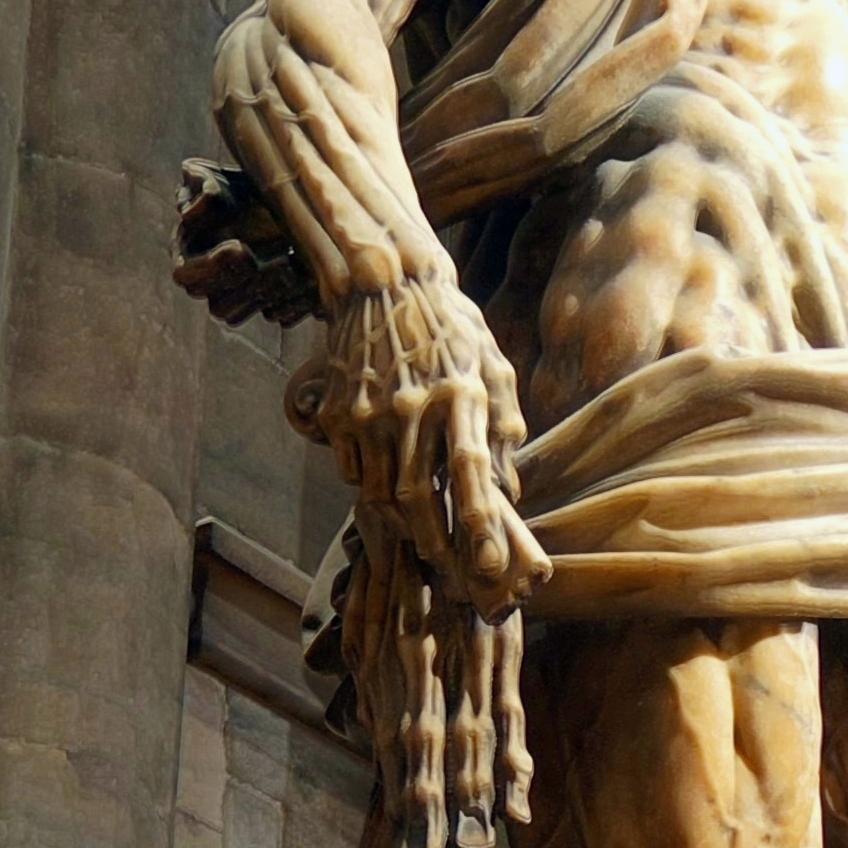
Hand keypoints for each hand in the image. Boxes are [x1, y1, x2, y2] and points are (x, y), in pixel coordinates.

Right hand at [294, 273, 548, 609]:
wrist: (384, 282)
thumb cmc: (451, 328)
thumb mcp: (492, 365)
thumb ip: (502, 424)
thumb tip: (509, 486)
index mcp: (461, 393)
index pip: (470, 469)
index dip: (479, 521)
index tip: (490, 565)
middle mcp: (413, 407)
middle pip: (417, 495)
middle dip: (433, 541)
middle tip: (447, 566)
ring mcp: (369, 412)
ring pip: (380, 491)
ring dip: (400, 521)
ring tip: (419, 533)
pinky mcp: (338, 413)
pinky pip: (352, 470)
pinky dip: (370, 487)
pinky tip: (385, 484)